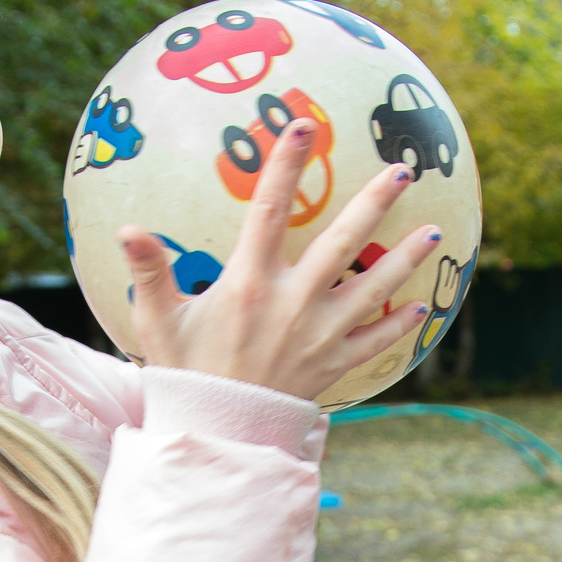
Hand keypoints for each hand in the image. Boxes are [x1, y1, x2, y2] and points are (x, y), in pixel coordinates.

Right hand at [118, 119, 435, 398]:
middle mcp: (292, 303)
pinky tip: (421, 307)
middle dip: (373, 202)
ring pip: (371, 288)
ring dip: (404, 259)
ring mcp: (319, 335)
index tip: (303, 126)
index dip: (285, 166)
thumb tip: (127, 229)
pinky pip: (373, 342)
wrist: (217, 434)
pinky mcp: (332, 366)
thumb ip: (148, 272)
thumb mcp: (158, 322)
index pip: (269, 210)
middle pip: (342, 242)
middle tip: (402, 170)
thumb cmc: (184, 374)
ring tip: (434, 231)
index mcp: (249, 283)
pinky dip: (398, 325)